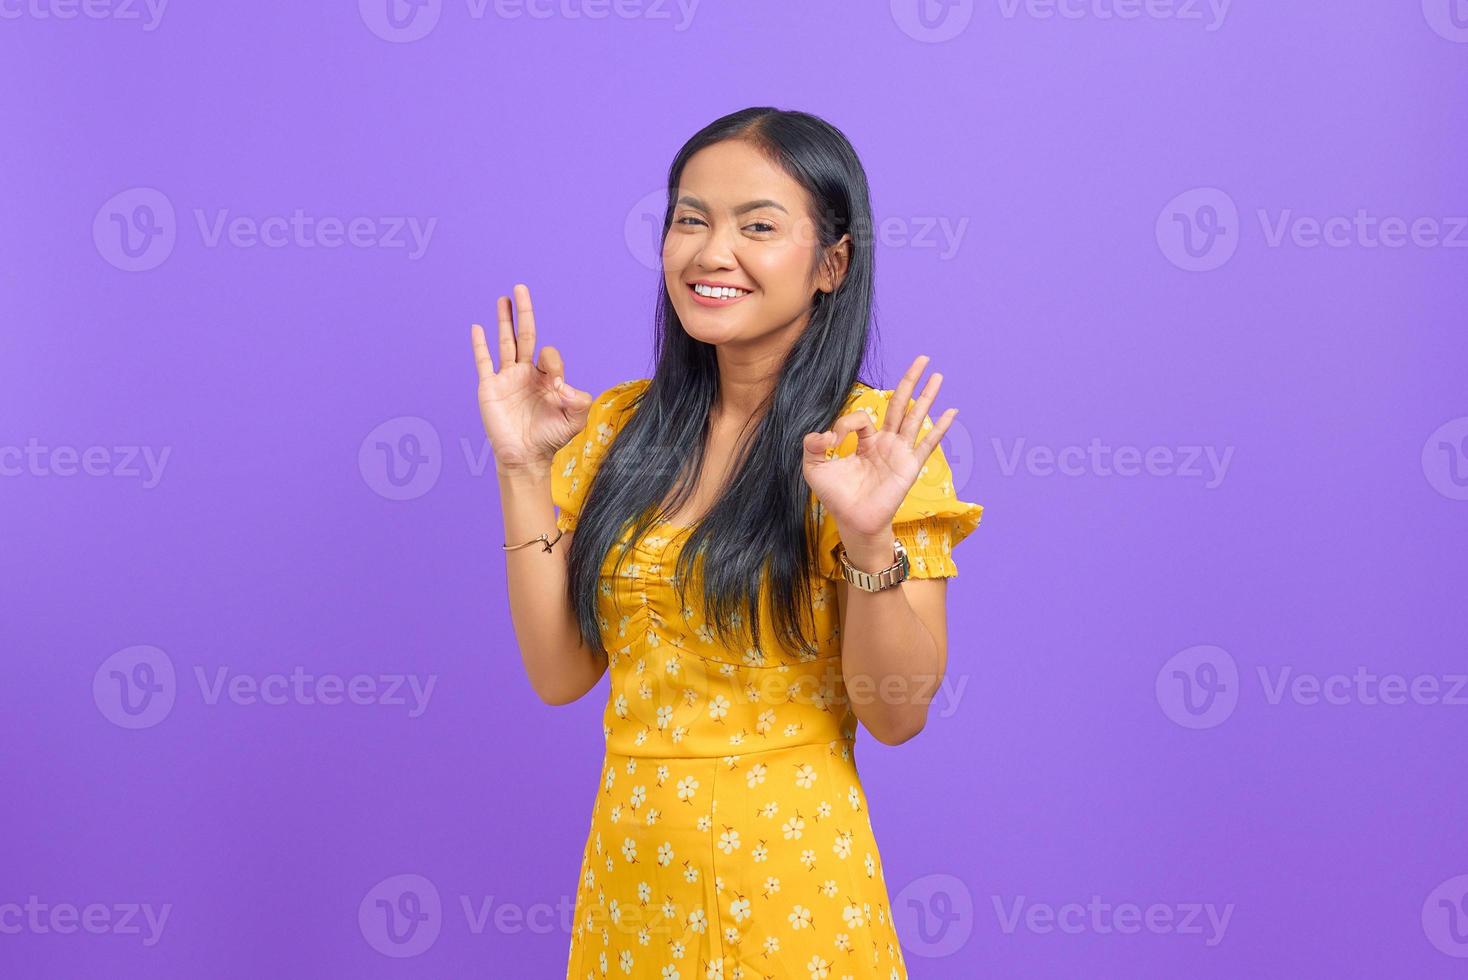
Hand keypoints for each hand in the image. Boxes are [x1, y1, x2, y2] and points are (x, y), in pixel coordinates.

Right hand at [470, 283, 593, 473]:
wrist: (526, 456)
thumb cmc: (550, 438)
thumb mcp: (576, 418)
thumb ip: (579, 399)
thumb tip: (562, 385)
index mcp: (547, 377)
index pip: (550, 354)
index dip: (554, 364)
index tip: (557, 388)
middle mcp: (527, 373)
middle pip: (526, 335)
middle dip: (525, 312)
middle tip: (521, 288)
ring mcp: (507, 378)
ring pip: (505, 342)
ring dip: (503, 320)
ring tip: (503, 299)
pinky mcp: (490, 387)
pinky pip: (483, 361)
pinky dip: (479, 344)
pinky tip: (477, 327)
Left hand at [800, 355, 958, 543]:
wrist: (852, 521)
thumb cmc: (836, 496)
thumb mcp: (815, 468)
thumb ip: (812, 446)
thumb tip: (821, 433)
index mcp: (865, 440)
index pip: (861, 418)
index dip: (844, 424)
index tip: (830, 440)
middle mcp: (885, 442)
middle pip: (899, 404)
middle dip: (910, 381)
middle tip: (922, 358)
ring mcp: (899, 452)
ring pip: (915, 417)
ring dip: (927, 396)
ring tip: (938, 375)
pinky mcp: (909, 465)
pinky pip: (926, 443)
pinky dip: (939, 428)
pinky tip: (952, 412)